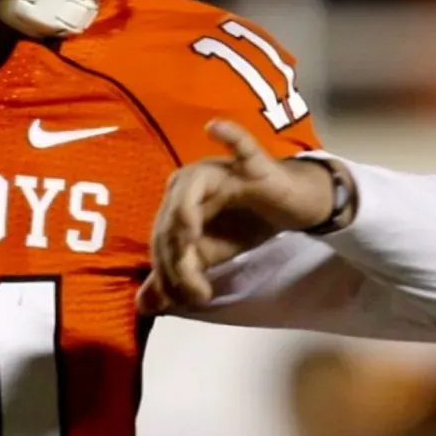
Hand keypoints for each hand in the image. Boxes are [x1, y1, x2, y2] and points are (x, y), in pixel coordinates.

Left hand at [137, 120, 341, 314]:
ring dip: (185, 211)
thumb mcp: (209, 254)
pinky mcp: (253, 165)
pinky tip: (213, 128)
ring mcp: (220, 170)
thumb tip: (144, 307)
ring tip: (189, 239)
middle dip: (179, 258)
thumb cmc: (244, 223)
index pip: (161, 237)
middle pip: (171, 218)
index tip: (183, 299)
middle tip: (196, 291)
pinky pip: (240, 146)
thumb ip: (176, 275)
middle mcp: (190, 181)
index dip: (167, 271)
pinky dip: (228, 136)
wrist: (292, 208)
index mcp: (175, 201)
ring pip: (192, 188)